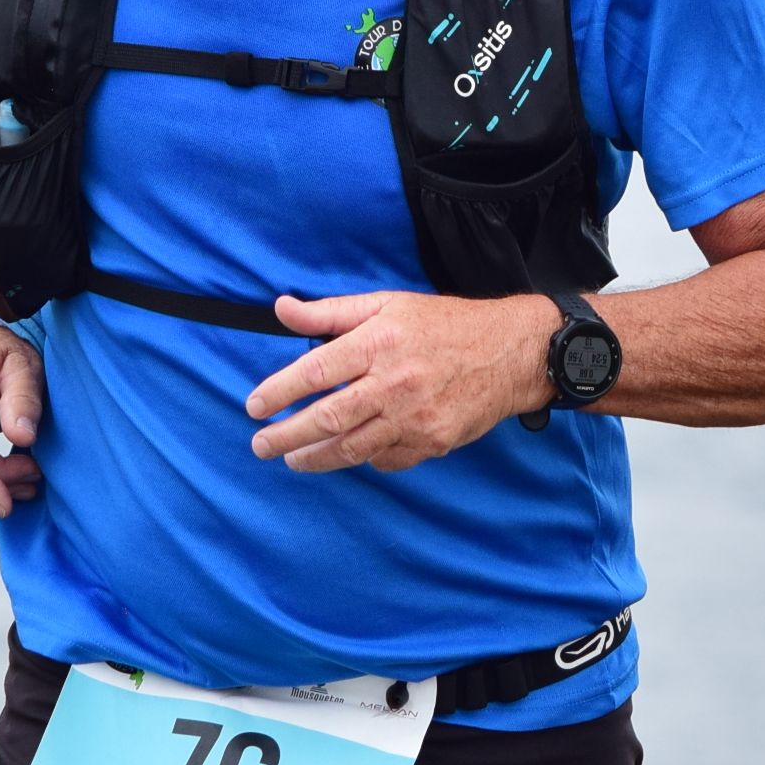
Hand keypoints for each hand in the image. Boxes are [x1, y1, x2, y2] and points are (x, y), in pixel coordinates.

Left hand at [244, 290, 557, 472]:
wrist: (511, 352)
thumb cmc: (445, 324)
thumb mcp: (388, 304)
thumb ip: (330, 312)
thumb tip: (281, 308)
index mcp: (378, 342)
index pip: (313, 372)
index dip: (277, 392)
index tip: (254, 406)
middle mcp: (393, 382)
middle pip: (325, 418)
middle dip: (285, 436)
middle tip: (261, 445)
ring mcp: (414, 418)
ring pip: (350, 448)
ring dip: (313, 458)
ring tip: (292, 460)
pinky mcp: (432, 442)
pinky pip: (385, 460)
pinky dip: (362, 459)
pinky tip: (347, 454)